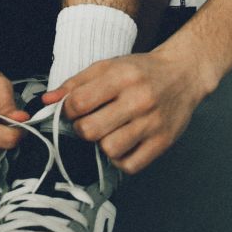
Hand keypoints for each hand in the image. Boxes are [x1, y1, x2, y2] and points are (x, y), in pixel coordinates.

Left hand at [42, 49, 206, 173]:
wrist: (184, 74)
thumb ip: (75, 82)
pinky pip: (130, 165)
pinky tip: (122, 144)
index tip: (74, 110)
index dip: (68, 110)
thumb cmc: (142, 70)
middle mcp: (139, 100)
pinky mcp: (163, 142)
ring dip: (102, 144)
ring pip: (110, 149)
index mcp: (122, 77)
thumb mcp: (108, 66)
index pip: (79, 103)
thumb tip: (47, 100)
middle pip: (91, 130)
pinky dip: (120, 159)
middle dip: (82, 129)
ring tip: (109, 132)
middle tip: (90, 122)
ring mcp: (152, 123)